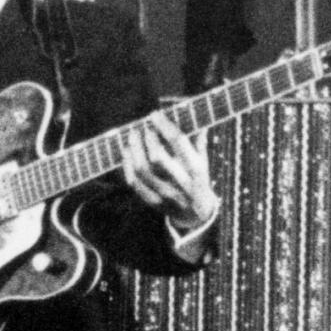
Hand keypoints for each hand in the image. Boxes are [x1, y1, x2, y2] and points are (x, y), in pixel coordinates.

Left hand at [121, 113, 218, 231]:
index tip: (155, 115)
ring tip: (132, 135)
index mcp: (196, 169)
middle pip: (158, 157)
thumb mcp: (204, 162)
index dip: (164, 125)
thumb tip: (195, 116)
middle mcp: (181, 183)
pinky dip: (127, 165)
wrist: (197, 215)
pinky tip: (126, 152)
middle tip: (144, 127)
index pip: (178, 142)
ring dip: (134, 149)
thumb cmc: (199, 181)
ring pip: (143, 170)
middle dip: (148, 138)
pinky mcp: (153, 202)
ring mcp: (165, 194)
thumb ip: (198, 140)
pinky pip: (134, 183)